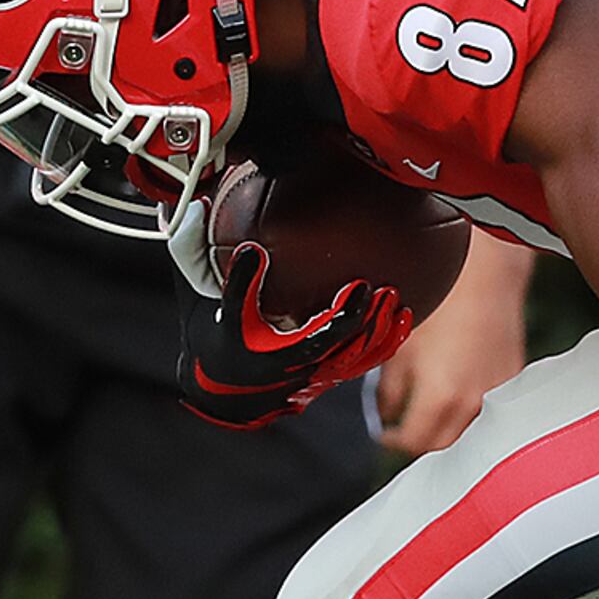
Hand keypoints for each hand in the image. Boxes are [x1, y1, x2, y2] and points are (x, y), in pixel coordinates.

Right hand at [176, 240, 416, 428]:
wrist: (212, 391)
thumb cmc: (206, 335)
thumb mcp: (199, 295)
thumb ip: (195, 253)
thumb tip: (196, 207)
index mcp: (276, 353)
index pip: (322, 336)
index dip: (346, 314)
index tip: (361, 286)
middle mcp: (301, 372)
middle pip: (351, 351)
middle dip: (373, 323)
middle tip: (390, 292)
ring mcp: (315, 380)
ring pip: (360, 363)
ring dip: (384, 337)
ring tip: (403, 308)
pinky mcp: (323, 382)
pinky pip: (359, 368)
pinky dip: (381, 348)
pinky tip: (400, 323)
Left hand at [376, 246, 527, 454]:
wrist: (485, 276)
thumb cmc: (444, 303)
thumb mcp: (402, 347)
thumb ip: (390, 389)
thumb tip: (387, 410)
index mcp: (440, 397)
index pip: (414, 443)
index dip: (394, 441)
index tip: (386, 434)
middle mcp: (471, 404)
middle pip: (443, 447)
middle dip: (420, 443)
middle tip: (405, 430)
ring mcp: (496, 396)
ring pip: (469, 435)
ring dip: (448, 433)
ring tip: (432, 418)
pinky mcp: (512, 383)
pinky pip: (490, 413)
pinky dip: (472, 415)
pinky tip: (460, 400)